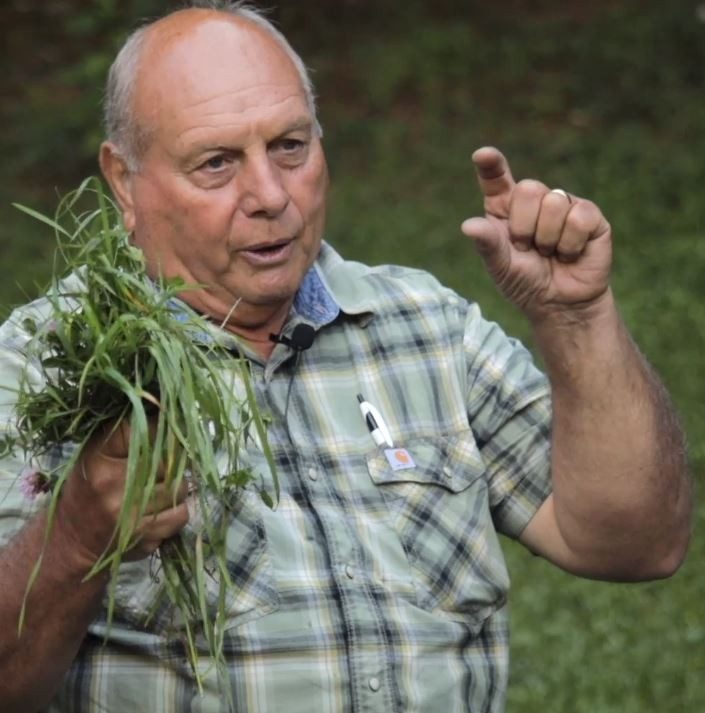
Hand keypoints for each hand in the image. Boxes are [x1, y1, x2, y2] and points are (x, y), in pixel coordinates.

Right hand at [56, 421, 189, 569]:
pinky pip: (180, 515)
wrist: (71, 539)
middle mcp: (110, 481)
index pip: (145, 429)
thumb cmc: (91, 487)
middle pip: (169, 461)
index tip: (167, 434)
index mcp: (98, 454)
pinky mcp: (140, 535)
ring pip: (180, 488)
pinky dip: (177, 513)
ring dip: (177, 490)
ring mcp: (126, 511)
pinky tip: (159, 513)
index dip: (164, 430)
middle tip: (162, 469)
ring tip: (158, 492)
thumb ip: (130, 434)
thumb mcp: (98, 453)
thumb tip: (174, 415)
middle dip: (174, 464)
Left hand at [461, 146, 611, 322]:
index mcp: (504, 208)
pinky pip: (578, 216)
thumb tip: (467, 226)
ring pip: (554, 202)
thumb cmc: (525, 283)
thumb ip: (487, 244)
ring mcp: (563, 205)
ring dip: (548, 238)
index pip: (496, 178)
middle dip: (524, 226)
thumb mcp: (501, 267)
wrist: (559, 304)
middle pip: (528, 188)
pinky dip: (570, 244)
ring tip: (549, 253)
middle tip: (528, 249)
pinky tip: (569, 254)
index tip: (482, 155)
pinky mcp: (590, 215)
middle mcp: (534, 200)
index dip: (491, 164)